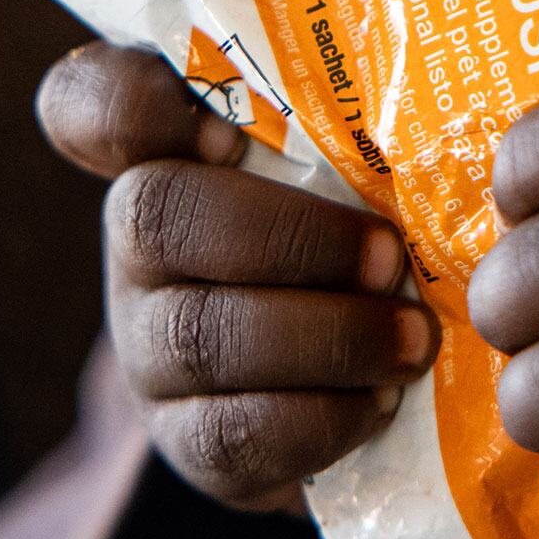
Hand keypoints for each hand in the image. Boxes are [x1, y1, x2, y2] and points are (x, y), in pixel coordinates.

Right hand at [37, 44, 438, 510]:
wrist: (352, 373)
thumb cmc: (361, 230)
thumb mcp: (355, 164)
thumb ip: (360, 125)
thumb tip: (447, 108)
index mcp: (169, 150)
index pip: (91, 98)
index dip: (128, 102)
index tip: (222, 125)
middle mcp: (138, 244)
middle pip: (157, 216)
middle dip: (289, 237)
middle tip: (391, 258)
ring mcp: (148, 347)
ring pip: (200, 336)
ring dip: (326, 337)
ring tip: (414, 339)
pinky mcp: (185, 440)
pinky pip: (233, 435)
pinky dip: (322, 418)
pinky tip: (382, 400)